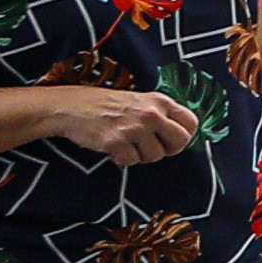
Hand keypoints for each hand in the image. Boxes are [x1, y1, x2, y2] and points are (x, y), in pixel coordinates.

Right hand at [41, 85, 190, 161]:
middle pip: (181, 142)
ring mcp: (134, 128)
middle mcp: (151, 113)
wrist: (70, 107)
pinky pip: (132, 161)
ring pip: (156, 156)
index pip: (191, 122)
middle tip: (150, 148)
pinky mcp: (117, 142)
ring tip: (126, 144)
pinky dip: (122, 159)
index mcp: (160, 101)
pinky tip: (112, 148)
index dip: (184, 135)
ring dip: (141, 155)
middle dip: (168, 149)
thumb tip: (181, 135)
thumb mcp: (139, 100)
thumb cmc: (106, 105)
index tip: (170, 140)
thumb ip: (160, 114)